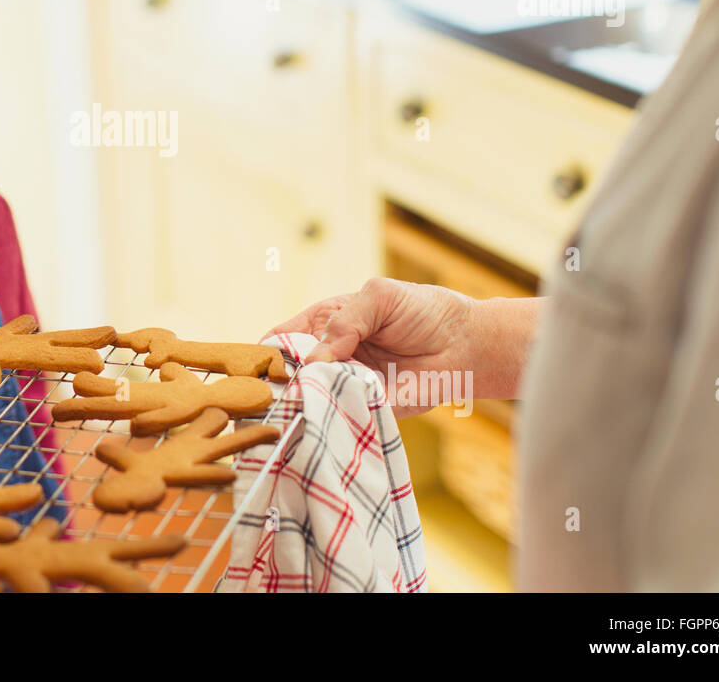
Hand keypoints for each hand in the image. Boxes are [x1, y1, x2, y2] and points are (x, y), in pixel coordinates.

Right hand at [268, 277, 476, 418]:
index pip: (280, 340)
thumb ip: (344, 322)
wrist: (465, 344)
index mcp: (322, 325)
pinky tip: (324, 419)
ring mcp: (344, 386)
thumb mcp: (379, 297)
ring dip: (303, 405)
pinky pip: (340, 419)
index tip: (253, 368)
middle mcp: (328, 358)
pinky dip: (331, 420)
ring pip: (310, 400)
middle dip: (278, 385)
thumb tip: (317, 358)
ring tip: (297, 408)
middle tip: (270, 395)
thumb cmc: (422, 311)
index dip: (264, 353)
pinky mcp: (365, 410)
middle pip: (289, 376)